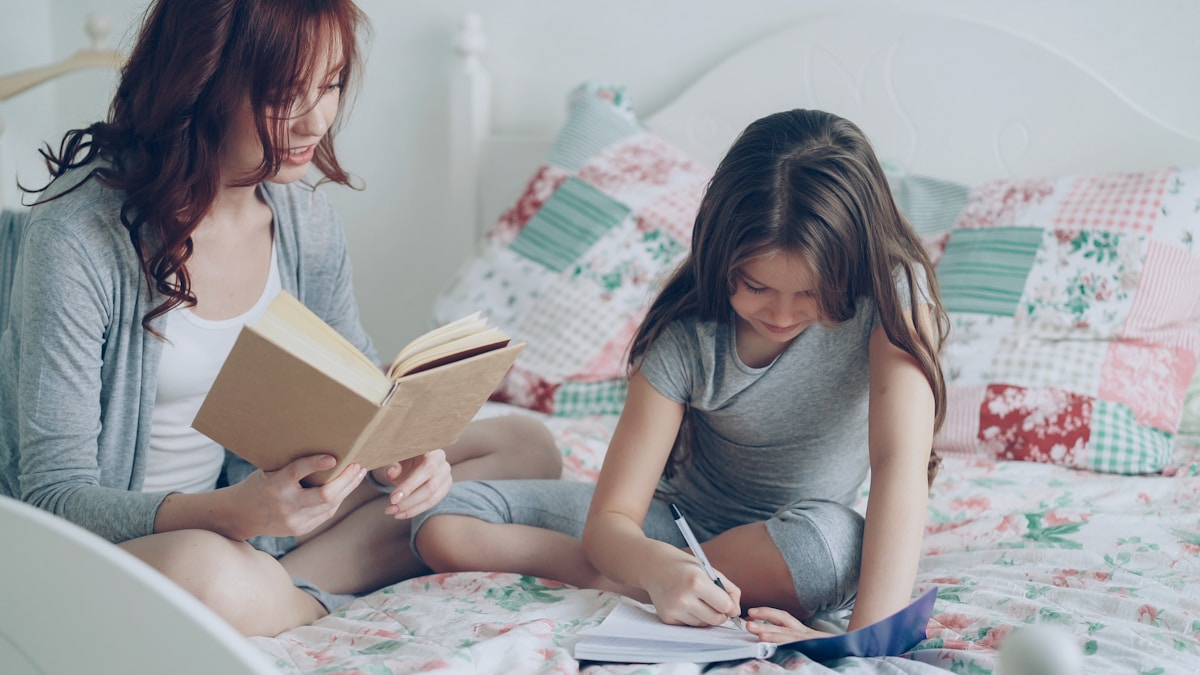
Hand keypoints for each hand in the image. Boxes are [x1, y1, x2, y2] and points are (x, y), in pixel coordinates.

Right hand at [232, 454, 366, 537]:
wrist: (240, 515)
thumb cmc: (258, 485)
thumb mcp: (269, 471)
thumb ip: (292, 465)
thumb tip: (323, 450)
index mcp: (274, 485)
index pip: (296, 472)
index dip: (315, 464)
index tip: (333, 458)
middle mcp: (285, 505)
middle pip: (324, 496)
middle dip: (346, 480)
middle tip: (358, 466)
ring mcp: (294, 521)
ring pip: (330, 506)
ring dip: (347, 489)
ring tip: (358, 474)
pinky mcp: (300, 530)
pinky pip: (326, 514)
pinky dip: (338, 500)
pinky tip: (346, 489)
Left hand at [376, 448, 451, 518]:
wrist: (405, 458)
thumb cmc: (397, 455)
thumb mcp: (390, 456)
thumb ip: (390, 463)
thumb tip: (392, 472)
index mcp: (431, 447)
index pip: (426, 468)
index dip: (411, 485)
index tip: (393, 498)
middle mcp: (441, 460)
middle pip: (431, 485)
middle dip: (409, 500)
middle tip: (390, 508)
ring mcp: (445, 474)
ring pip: (433, 497)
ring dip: (411, 508)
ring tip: (393, 511)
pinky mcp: (444, 486)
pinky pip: (432, 502)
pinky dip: (416, 510)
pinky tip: (401, 513)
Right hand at [643, 549, 741, 626]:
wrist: (653, 565)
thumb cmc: (684, 566)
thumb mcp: (709, 570)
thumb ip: (728, 589)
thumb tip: (736, 612)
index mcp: (696, 582)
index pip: (725, 606)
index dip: (730, 605)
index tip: (729, 602)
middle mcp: (683, 598)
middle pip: (716, 619)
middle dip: (721, 613)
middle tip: (716, 603)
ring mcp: (673, 610)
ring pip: (703, 624)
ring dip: (706, 616)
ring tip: (698, 600)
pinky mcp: (667, 618)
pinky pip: (690, 625)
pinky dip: (692, 617)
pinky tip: (685, 603)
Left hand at [744, 606, 835, 642]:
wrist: (852, 652)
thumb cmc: (829, 651)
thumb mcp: (809, 643)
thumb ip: (792, 640)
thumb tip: (766, 636)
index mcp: (803, 631)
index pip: (783, 617)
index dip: (766, 613)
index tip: (750, 613)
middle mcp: (807, 633)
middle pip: (785, 621)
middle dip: (765, 618)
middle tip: (747, 621)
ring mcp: (813, 641)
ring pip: (791, 635)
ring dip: (774, 634)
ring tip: (758, 633)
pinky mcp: (818, 649)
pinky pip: (801, 647)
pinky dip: (789, 647)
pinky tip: (777, 648)